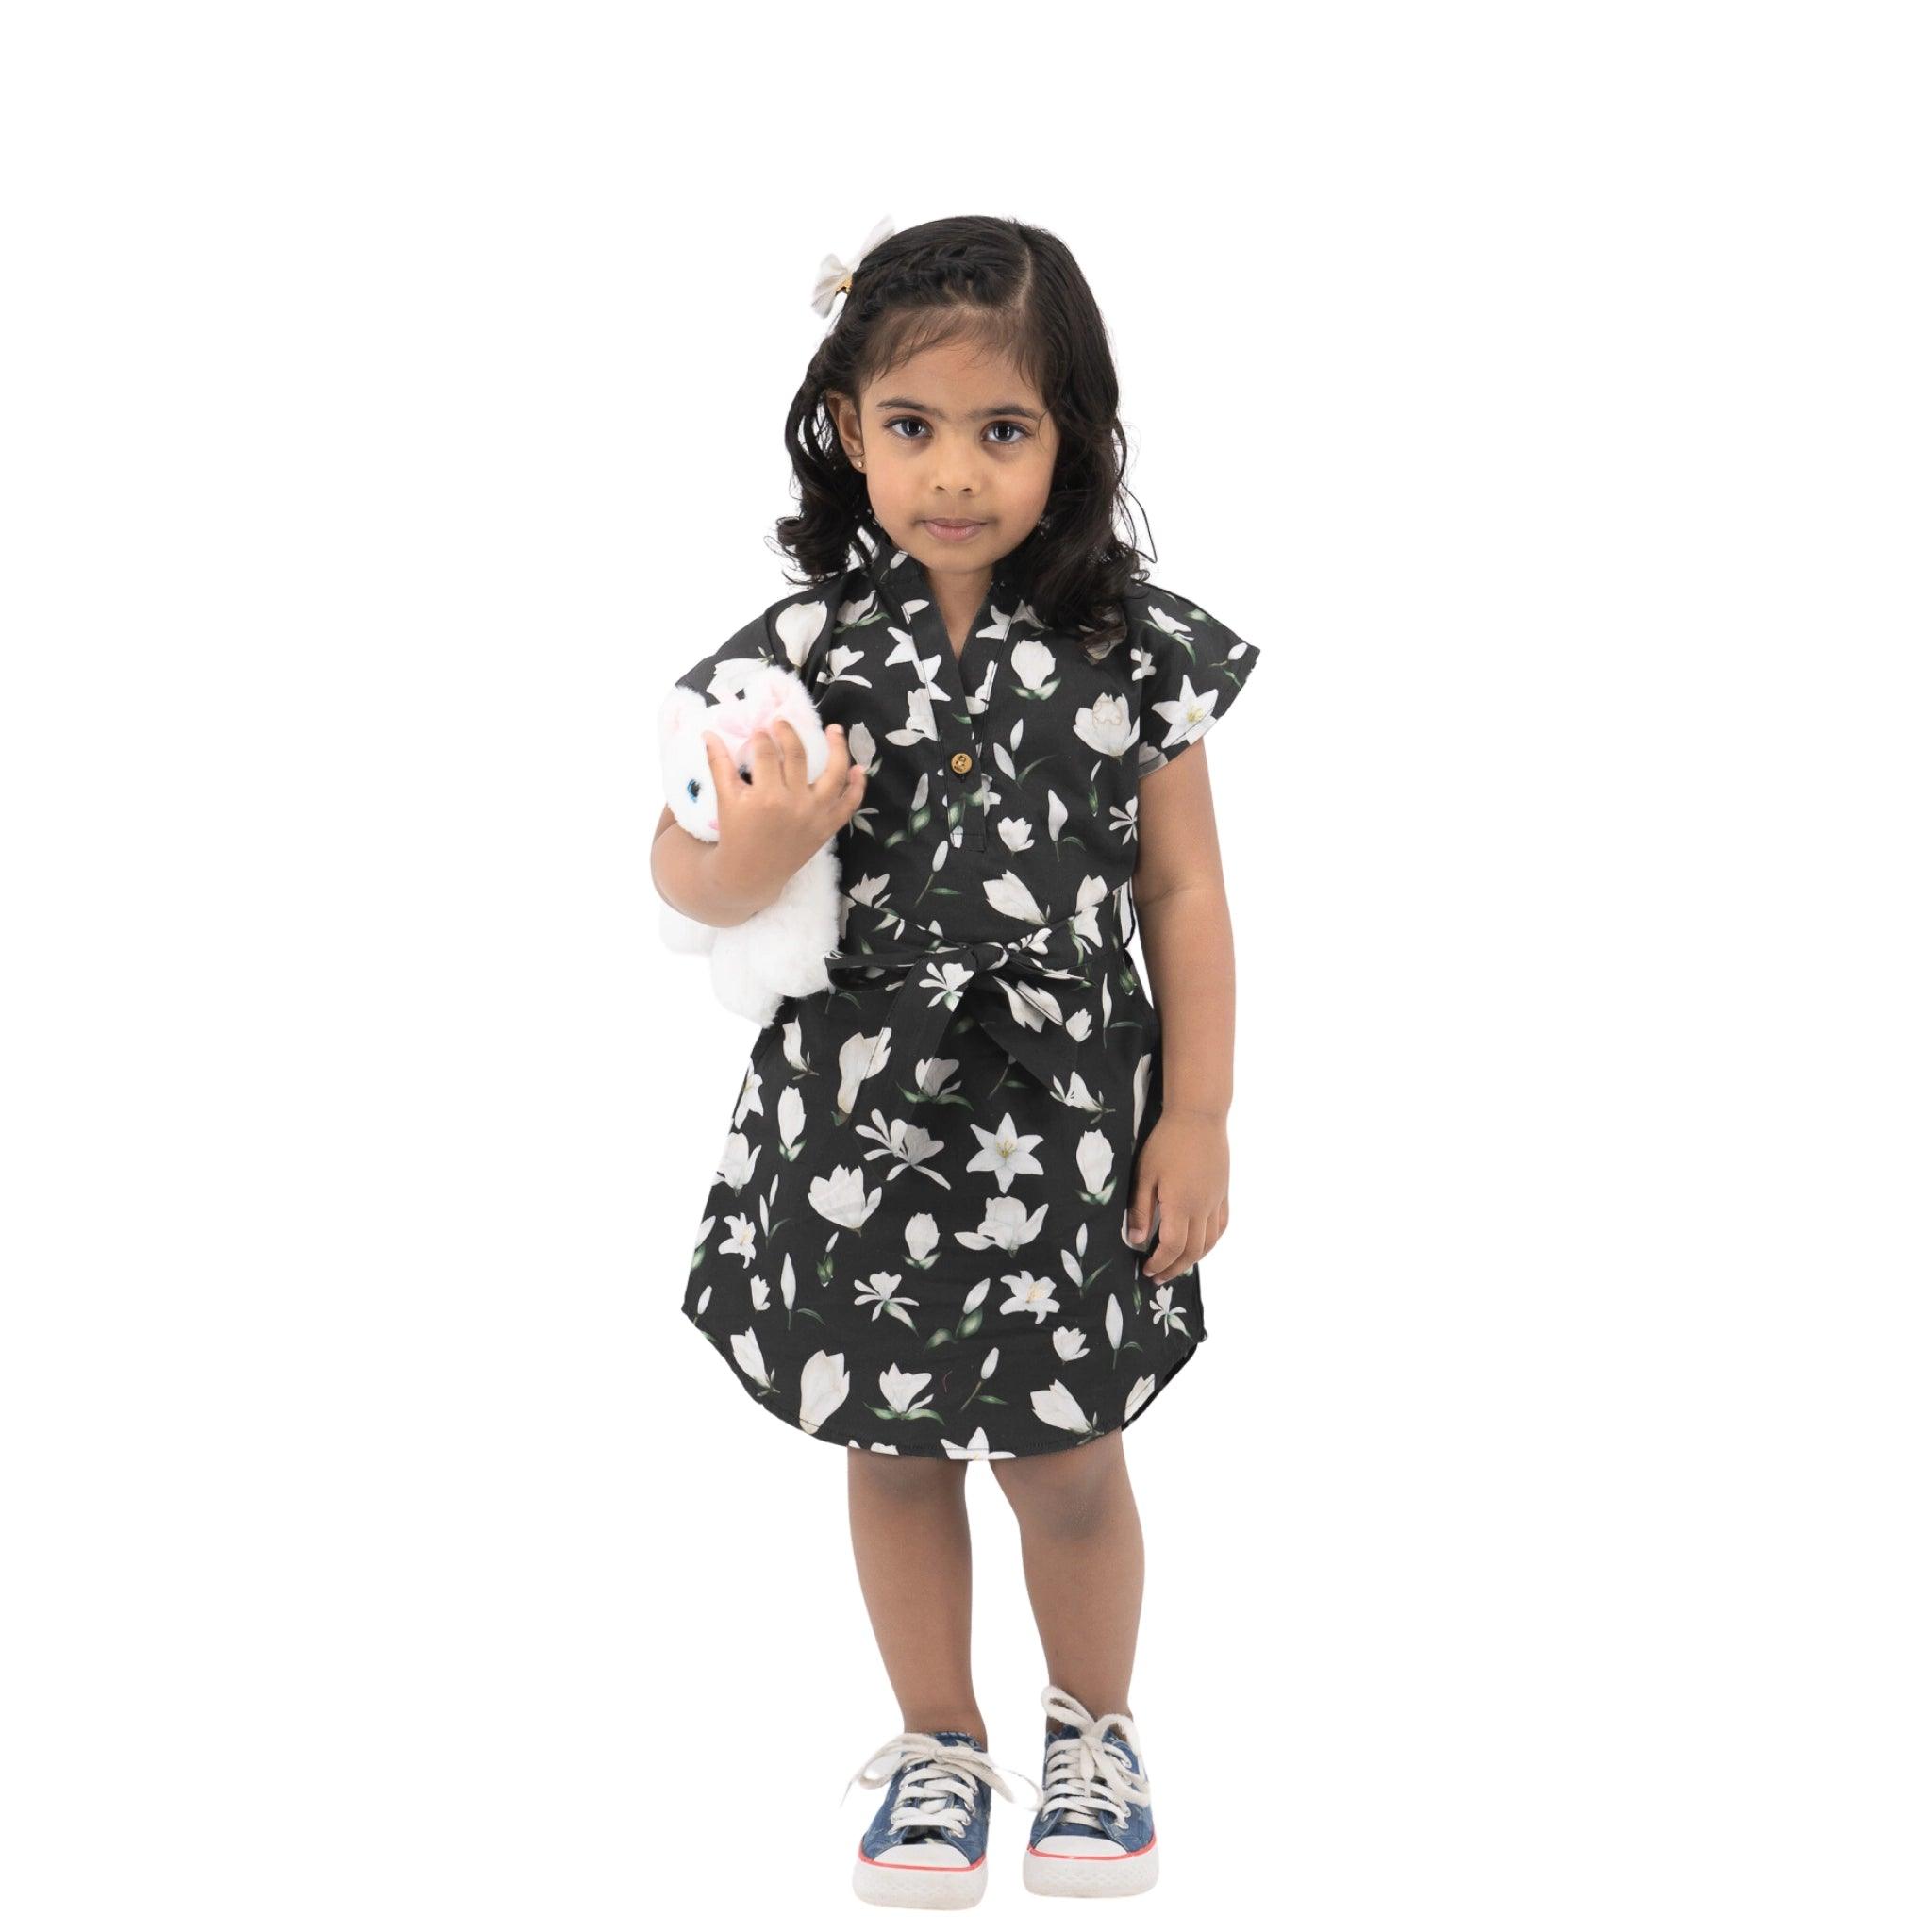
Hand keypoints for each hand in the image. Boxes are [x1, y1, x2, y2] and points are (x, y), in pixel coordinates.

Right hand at [703, 717, 865, 914]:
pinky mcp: (827, 827)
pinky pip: (849, 804)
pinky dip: (857, 786)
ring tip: (835, 730)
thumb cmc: (735, 833)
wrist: (751, 874)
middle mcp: (794, 803)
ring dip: (838, 748)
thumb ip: (718, 764)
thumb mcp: (725, 799)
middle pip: (797, 755)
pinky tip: (859, 768)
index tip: (759, 731)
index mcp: (766, 796)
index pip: (766, 753)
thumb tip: (708, 733)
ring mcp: (815, 815)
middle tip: (782, 723)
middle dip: (789, 733)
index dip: (762, 737)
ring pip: (835, 774)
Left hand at [1124, 1112, 1229, 1283]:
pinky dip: (1211, 1242)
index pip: (1172, 1247)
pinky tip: (1200, 1244)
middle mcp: (1203, 1208)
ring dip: (1193, 1259)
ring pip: (1210, 1243)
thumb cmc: (1166, 1142)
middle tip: (1157, 1276)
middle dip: (1174, 1268)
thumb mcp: (1145, 1174)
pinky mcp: (1223, 1193)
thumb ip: (1140, 1209)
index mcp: (1181, 1205)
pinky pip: (1221, 1227)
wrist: (1199, 1117)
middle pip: (1192, 1251)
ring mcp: (1216, 1202)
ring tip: (1176, 1265)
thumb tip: (1136, 1240)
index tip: (1146, 1270)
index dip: (1159, 1263)